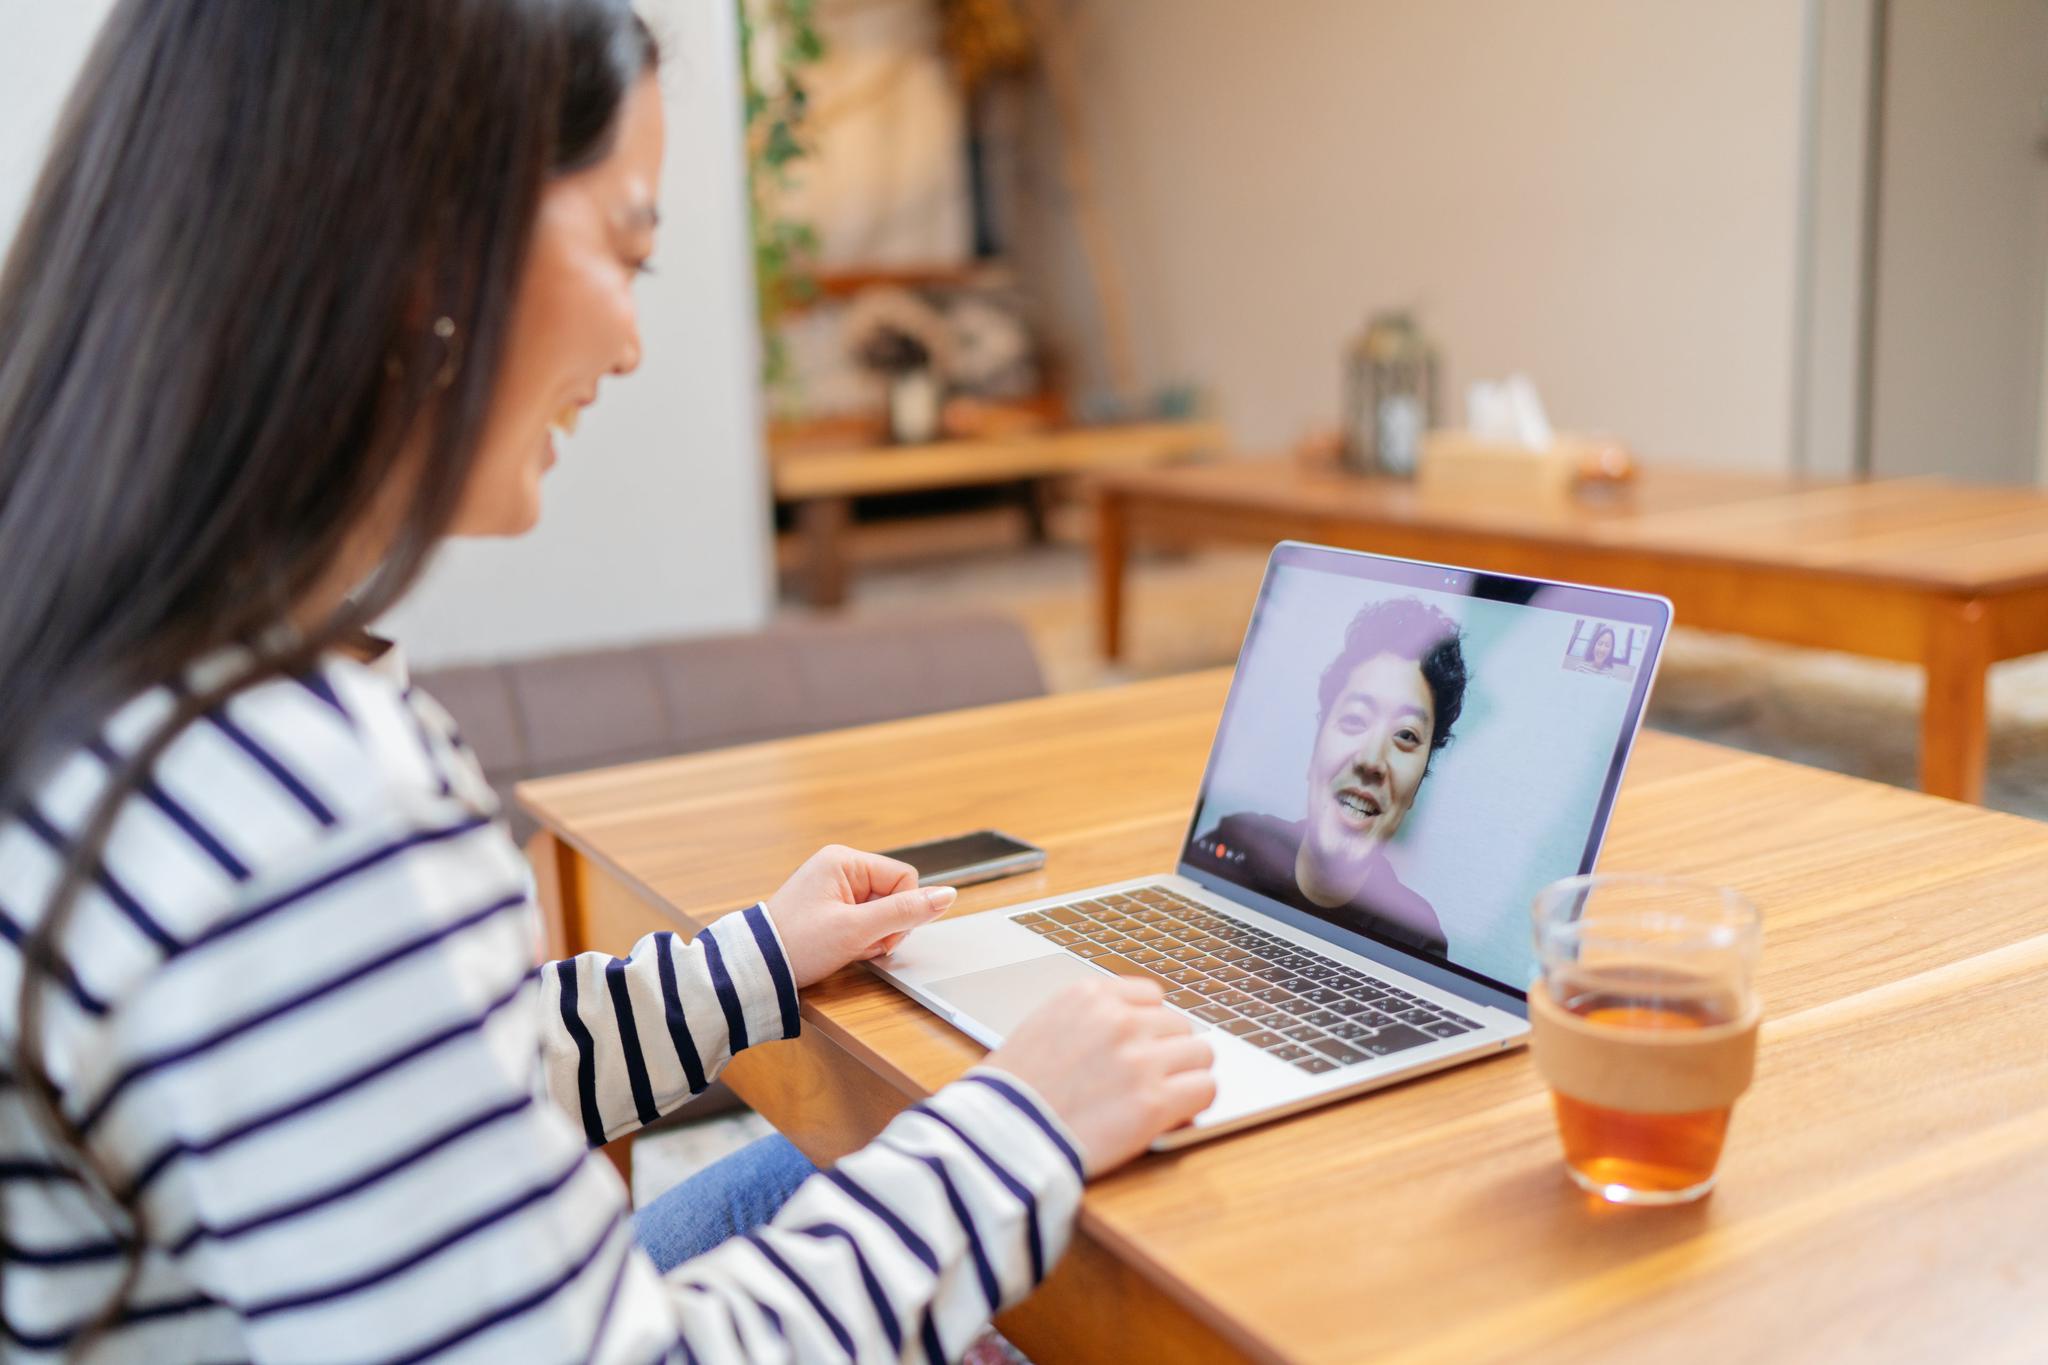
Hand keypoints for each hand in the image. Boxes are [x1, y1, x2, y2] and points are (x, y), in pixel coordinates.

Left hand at [763, 844, 956, 988]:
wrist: (756, 969)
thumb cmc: (797, 945)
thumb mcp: (857, 929)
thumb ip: (905, 911)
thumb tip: (948, 895)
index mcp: (844, 860)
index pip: (904, 878)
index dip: (903, 912)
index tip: (880, 939)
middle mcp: (840, 867)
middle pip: (894, 895)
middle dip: (886, 927)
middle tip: (862, 945)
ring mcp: (834, 887)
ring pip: (881, 911)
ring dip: (873, 936)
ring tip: (847, 948)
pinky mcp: (830, 907)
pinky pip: (864, 920)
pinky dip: (860, 939)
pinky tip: (843, 949)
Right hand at [985, 976, 1216, 1175]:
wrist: (996, 1139)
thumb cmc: (1009, 1093)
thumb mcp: (1042, 1028)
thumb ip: (1088, 1020)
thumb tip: (1129, 1028)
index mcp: (1088, 996)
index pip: (1152, 996)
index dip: (1148, 1026)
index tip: (1140, 1047)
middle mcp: (1119, 1021)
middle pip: (1180, 1025)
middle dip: (1167, 1053)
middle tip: (1147, 1081)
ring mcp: (1140, 1061)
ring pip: (1201, 1054)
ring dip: (1185, 1076)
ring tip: (1161, 1097)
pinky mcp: (1154, 1103)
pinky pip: (1206, 1089)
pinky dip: (1194, 1103)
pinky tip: (1174, 1114)